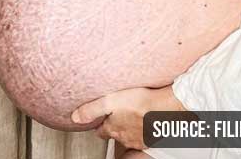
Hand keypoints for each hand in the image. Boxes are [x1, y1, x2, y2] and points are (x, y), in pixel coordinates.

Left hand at [71, 85, 185, 149]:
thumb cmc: (140, 102)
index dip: (99, 123)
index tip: (101, 117)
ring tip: (132, 113)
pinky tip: (145, 118)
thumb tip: (74, 117)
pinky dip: (142, 128)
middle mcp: (124, 137)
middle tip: (118, 113)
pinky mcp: (151, 138)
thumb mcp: (110, 101)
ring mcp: (138, 139)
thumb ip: (91, 109)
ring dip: (129, 126)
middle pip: (115, 133)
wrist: (165, 107)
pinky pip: (142, 135)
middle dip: (115, 124)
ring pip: (129, 135)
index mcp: (113, 129)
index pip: (100, 131)